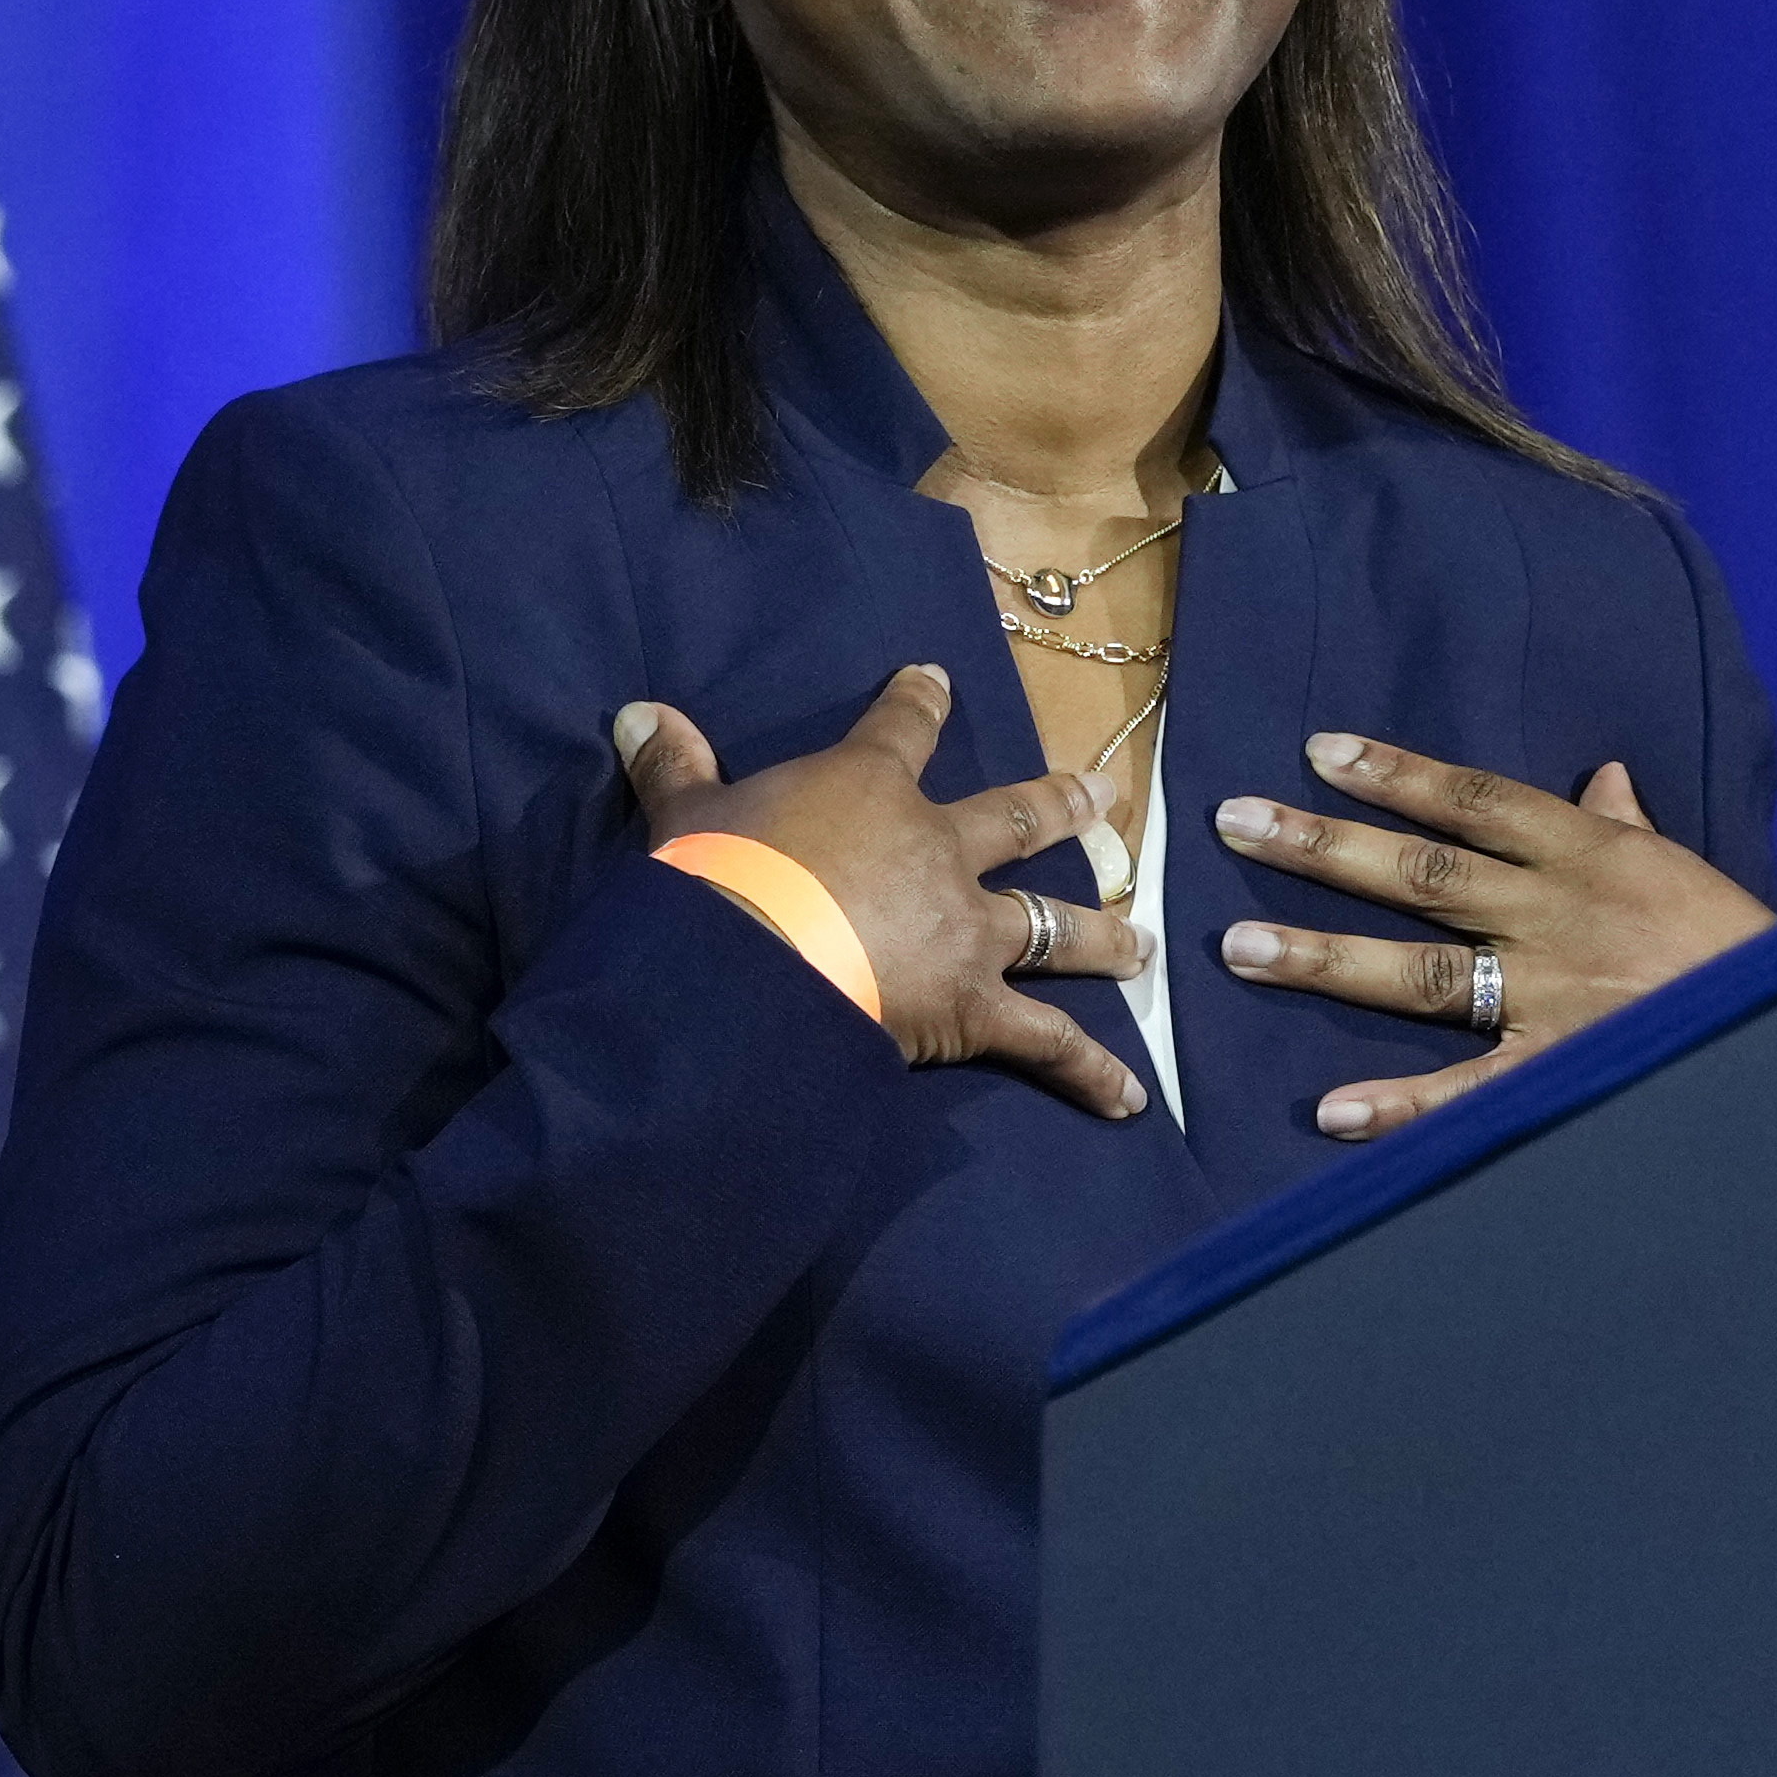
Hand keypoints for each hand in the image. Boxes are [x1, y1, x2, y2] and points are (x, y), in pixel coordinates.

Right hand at [615, 664, 1152, 1120]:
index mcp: (869, 789)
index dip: (918, 702)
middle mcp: (938, 851)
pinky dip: (1090, 1072)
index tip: (936, 678)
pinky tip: (1130, 1099)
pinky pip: (1047, 1043)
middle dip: (1063, 807)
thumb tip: (635, 712)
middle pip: (1016, 821)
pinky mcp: (975, 1007)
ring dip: (1102, 938)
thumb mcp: (686, 818)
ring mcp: (967, 930)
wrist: (750, 966)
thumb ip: (674, 767)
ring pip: (1054, 928)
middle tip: (1105, 797)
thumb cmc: (717, 881)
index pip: (900, 730)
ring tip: (1141, 946)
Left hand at [1211, 735, 1769, 1139]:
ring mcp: (1555, 998)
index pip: (1476, 800)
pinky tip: (1333, 1111)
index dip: (1398, 772)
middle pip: (1423, 872)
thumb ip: (1627, 825)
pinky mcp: (1561, 1073)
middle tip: (1236, 822)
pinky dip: (1402, 1105)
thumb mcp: (1682, 869)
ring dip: (1328, 959)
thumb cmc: (1736, 947)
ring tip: (1240, 948)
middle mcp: (1557, 916)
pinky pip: (1469, 1094)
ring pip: (1424, 972)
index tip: (1319, 750)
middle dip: (1325, 846)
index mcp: (1590, 854)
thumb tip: (1605, 777)